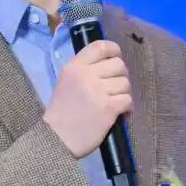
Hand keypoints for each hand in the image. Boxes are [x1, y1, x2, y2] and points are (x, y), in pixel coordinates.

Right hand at [42, 40, 131, 158]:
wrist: (57, 139)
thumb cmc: (62, 111)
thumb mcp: (66, 82)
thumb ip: (84, 70)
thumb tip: (109, 64)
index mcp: (74, 67)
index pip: (100, 46)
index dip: (114, 50)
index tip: (115, 59)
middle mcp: (86, 75)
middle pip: (118, 64)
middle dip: (121, 75)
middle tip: (115, 87)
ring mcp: (98, 91)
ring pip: (125, 83)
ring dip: (124, 93)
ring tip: (115, 101)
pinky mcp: (108, 108)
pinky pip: (128, 100)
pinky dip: (127, 107)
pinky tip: (120, 112)